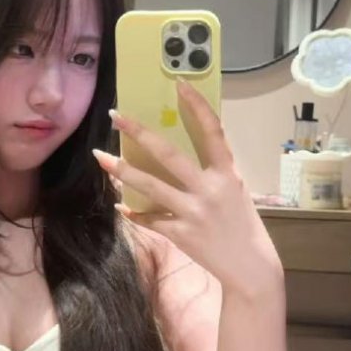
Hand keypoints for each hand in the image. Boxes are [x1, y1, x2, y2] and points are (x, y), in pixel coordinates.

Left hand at [91, 79, 283, 296]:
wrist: (250, 266)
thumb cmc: (242, 224)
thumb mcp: (234, 190)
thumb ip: (211, 172)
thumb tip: (174, 154)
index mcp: (227, 173)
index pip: (213, 131)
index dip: (197, 106)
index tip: (179, 84)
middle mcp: (210, 189)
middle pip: (169, 154)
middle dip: (139, 133)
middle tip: (116, 117)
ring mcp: (194, 212)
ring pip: (150, 185)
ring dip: (122, 170)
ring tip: (101, 157)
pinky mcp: (181, 234)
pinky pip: (149, 219)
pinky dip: (133, 212)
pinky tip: (120, 204)